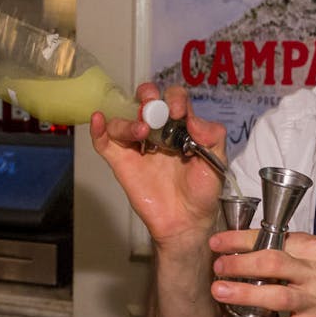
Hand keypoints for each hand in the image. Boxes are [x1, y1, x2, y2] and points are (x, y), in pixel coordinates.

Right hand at [89, 83, 227, 247]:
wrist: (187, 220)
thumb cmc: (202, 191)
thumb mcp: (217, 160)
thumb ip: (212, 135)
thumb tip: (193, 120)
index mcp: (180, 127)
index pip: (174, 100)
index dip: (175, 99)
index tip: (179, 113)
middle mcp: (157, 132)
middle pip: (146, 101)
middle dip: (148, 95)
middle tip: (153, 107)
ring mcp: (137, 146)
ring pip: (123, 120)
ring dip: (129, 120)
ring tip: (141, 130)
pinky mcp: (122, 162)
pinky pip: (104, 143)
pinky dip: (97, 130)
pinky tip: (98, 119)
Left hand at [210, 229, 315, 316]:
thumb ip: (288, 247)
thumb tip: (245, 244)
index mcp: (312, 248)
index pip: (273, 239)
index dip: (241, 240)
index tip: (218, 243)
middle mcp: (314, 273)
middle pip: (273, 264)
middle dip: (241, 264)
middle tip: (218, 266)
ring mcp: (315, 300)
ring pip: (278, 296)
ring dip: (247, 294)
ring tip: (221, 292)